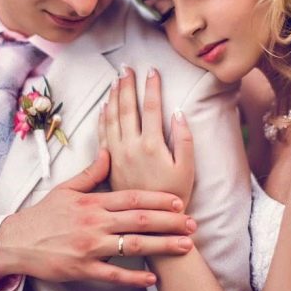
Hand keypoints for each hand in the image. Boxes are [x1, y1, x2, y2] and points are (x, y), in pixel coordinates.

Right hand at [0, 149, 195, 287]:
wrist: (16, 242)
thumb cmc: (43, 215)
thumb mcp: (66, 189)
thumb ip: (91, 173)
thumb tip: (109, 151)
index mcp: (93, 202)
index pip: (132, 198)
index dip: (157, 199)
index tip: (178, 200)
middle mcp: (94, 223)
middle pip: (139, 220)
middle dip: (169, 222)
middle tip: (192, 223)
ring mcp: (89, 247)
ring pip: (132, 245)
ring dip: (161, 246)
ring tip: (184, 246)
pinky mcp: (83, 269)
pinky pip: (113, 274)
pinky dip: (134, 276)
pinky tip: (152, 277)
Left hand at [99, 66, 194, 207]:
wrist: (152, 222)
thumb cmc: (174, 194)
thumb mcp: (188, 167)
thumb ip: (184, 138)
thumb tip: (178, 112)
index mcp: (151, 144)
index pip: (150, 107)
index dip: (151, 87)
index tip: (152, 70)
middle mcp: (130, 146)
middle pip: (127, 108)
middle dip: (127, 85)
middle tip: (127, 67)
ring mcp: (117, 154)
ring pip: (112, 118)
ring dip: (114, 96)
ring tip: (116, 80)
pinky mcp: (109, 163)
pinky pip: (103, 134)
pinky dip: (103, 117)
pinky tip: (104, 106)